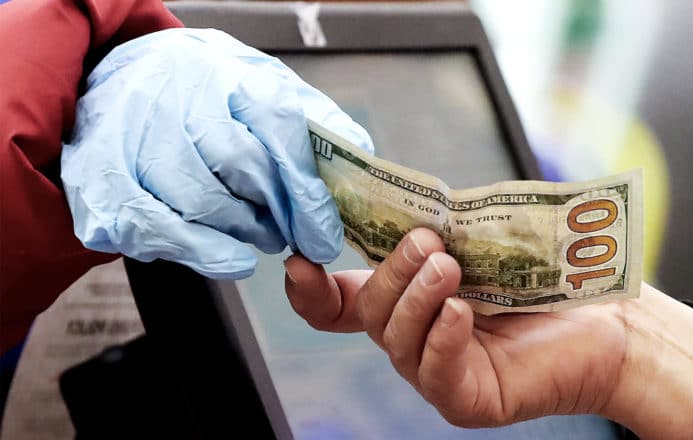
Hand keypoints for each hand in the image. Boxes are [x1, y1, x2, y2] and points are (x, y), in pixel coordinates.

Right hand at [62, 28, 372, 278]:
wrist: (121, 82)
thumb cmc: (205, 93)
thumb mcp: (265, 88)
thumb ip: (316, 123)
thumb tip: (360, 161)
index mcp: (227, 73)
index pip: (279, 128)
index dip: (306, 191)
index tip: (324, 235)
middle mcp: (178, 97)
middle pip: (241, 168)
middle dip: (275, 214)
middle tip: (289, 233)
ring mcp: (134, 137)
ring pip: (202, 204)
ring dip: (241, 233)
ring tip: (255, 232)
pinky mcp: (103, 179)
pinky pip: (158, 230)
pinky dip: (202, 252)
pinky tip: (225, 254)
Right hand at [285, 228, 692, 438]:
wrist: (605, 319)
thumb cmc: (542, 278)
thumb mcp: (478, 244)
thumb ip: (435, 232)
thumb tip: (398, 210)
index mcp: (408, 301)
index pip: (340, 305)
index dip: (311, 291)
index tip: (300, 261)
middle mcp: (413, 338)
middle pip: (372, 311)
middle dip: (393, 272)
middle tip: (428, 242)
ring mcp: (435, 372)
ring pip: (397, 340)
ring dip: (417, 297)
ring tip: (449, 267)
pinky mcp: (465, 399)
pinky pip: (435, 372)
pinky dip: (441, 337)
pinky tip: (461, 313)